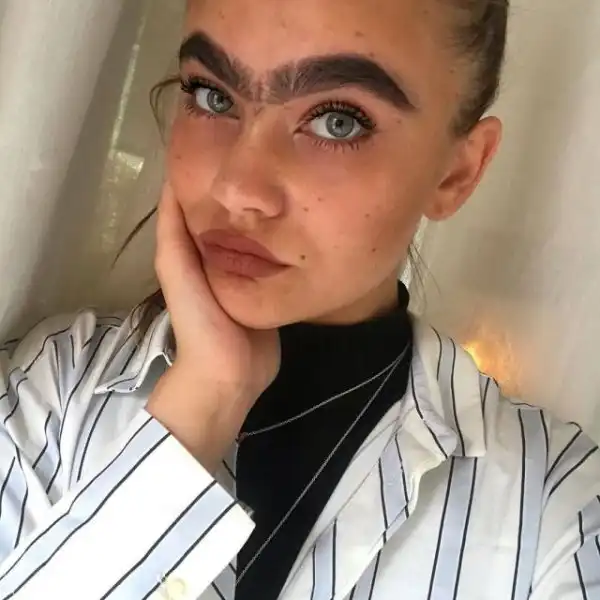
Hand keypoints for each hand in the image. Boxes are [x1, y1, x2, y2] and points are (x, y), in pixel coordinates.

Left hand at [147, 182, 280, 469]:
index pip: (202, 202)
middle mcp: (223, 254)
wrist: (231, 375)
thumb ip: (174, 231)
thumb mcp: (177, 271)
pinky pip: (281, 255)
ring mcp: (252, 270)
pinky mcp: (274, 284)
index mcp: (195, 249)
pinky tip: (306, 219)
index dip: (213, 173)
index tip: (235, 141)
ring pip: (261, 231)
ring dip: (272, 211)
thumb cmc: (200, 321)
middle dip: (249, 189)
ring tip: (296, 178)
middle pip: (236, 213)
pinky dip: (288, 237)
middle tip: (276, 154)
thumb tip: (173, 177)